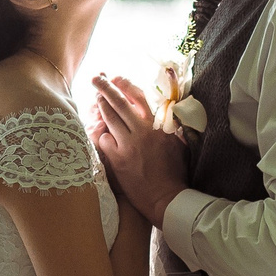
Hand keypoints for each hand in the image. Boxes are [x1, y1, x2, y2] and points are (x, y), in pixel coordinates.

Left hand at [90, 73, 188, 226]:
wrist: (165, 198)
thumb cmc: (175, 173)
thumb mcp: (179, 144)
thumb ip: (171, 127)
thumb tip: (168, 113)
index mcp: (158, 126)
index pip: (140, 97)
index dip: (126, 86)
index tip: (117, 78)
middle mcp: (142, 131)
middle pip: (120, 103)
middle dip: (105, 88)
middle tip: (96, 78)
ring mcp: (128, 145)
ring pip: (110, 119)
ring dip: (101, 106)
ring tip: (96, 98)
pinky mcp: (118, 159)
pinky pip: (105, 140)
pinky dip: (103, 135)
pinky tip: (102, 132)